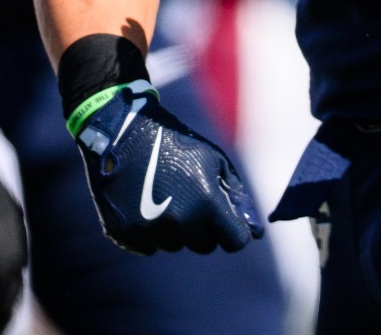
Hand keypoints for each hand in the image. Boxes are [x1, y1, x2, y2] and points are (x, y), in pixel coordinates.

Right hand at [73, 81, 264, 254]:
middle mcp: (179, 222)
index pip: (235, 241)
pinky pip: (150, 247)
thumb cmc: (177, 144)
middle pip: (205, 245)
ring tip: (165, 196)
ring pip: (176, 245)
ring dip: (176, 229)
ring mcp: (150, 230)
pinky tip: (144, 204)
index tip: (227, 220)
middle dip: (203, 227)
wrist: (125, 133)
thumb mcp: (215, 161)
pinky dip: (150, 232)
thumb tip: (256, 232)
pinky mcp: (126, 235)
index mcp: (206, 204)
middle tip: (191, 199)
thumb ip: (237, 197)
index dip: (234, 231)